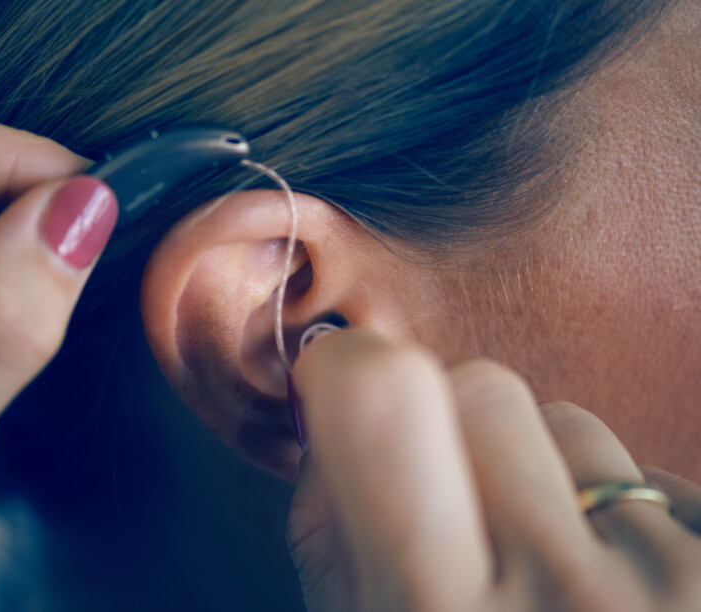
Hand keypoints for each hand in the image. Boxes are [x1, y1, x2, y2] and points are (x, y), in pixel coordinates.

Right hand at [287, 329, 700, 610]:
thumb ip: (329, 533)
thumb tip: (335, 411)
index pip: (388, 406)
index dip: (349, 367)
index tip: (342, 377)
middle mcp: (566, 603)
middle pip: (485, 389)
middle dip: (451, 419)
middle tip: (455, 492)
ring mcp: (673, 588)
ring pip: (574, 426)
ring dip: (544, 475)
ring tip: (546, 569)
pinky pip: (654, 477)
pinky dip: (616, 517)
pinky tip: (616, 595)